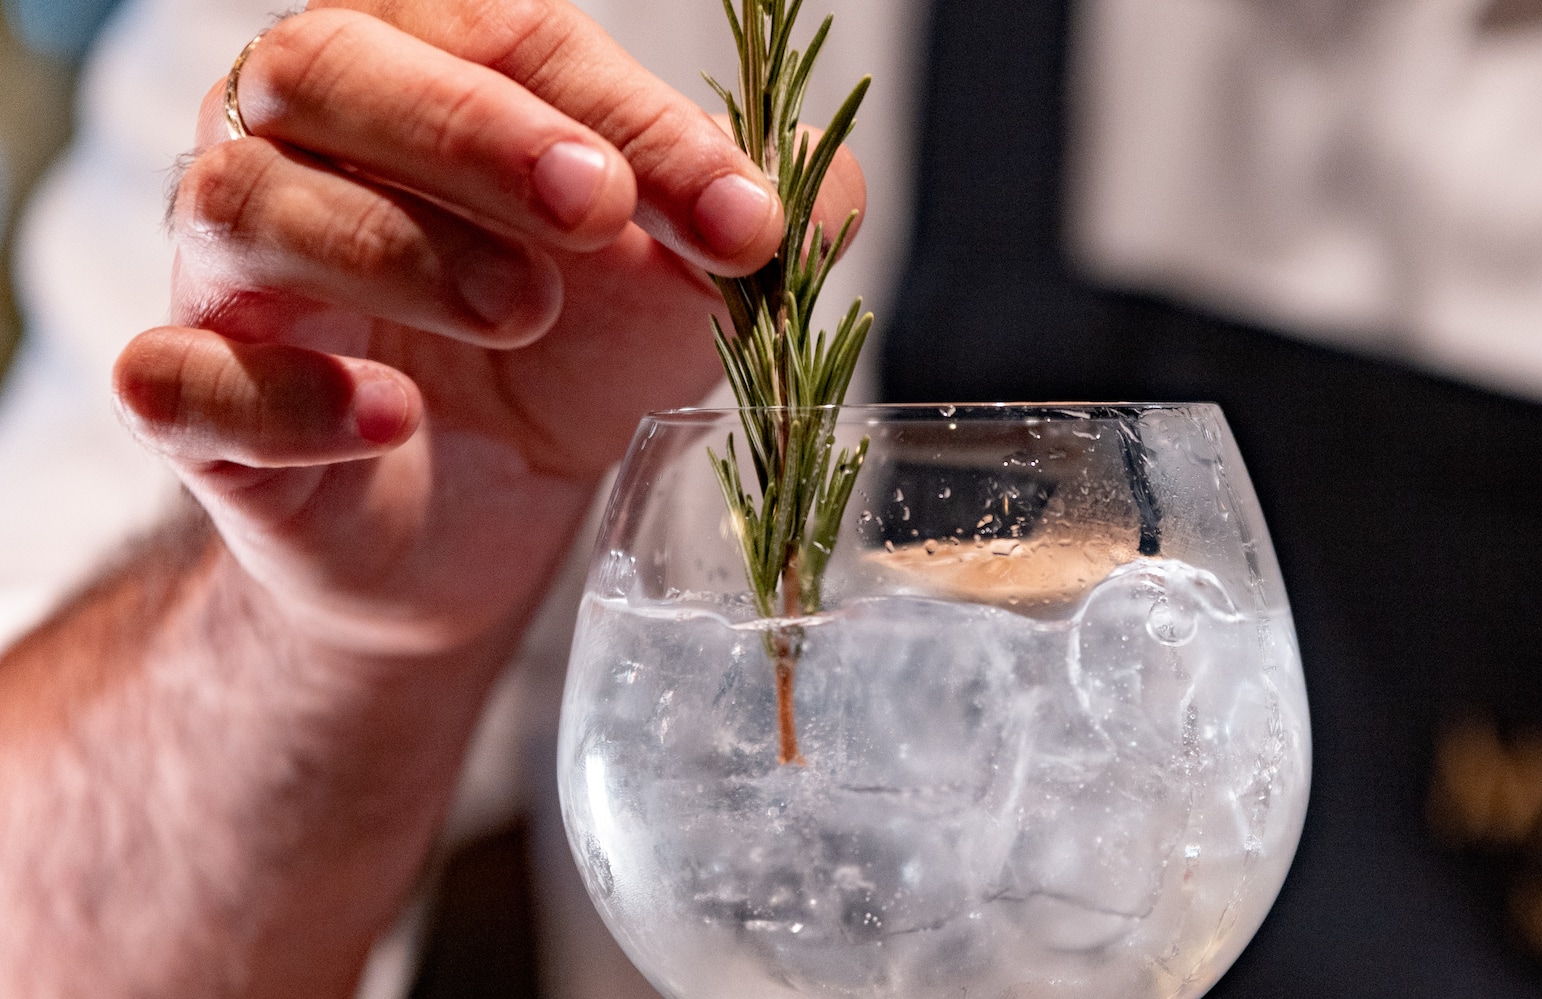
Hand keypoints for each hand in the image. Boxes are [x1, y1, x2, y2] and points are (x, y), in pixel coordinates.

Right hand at [115, 0, 866, 659]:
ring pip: (243, 205)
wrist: (478, 519)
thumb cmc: (564, 360)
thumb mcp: (676, 288)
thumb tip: (824, 180)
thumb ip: (746, 223)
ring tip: (521, 310)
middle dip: (471, 132)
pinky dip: (283, 394)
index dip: (629, 118)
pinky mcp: (200, 413)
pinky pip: (180, 378)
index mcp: (417, 78)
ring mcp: (231, 277)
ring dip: (395, 249)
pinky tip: (389, 417)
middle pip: (323, 70)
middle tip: (597, 209)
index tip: (741, 216)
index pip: (504, 42)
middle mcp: (295, 146)